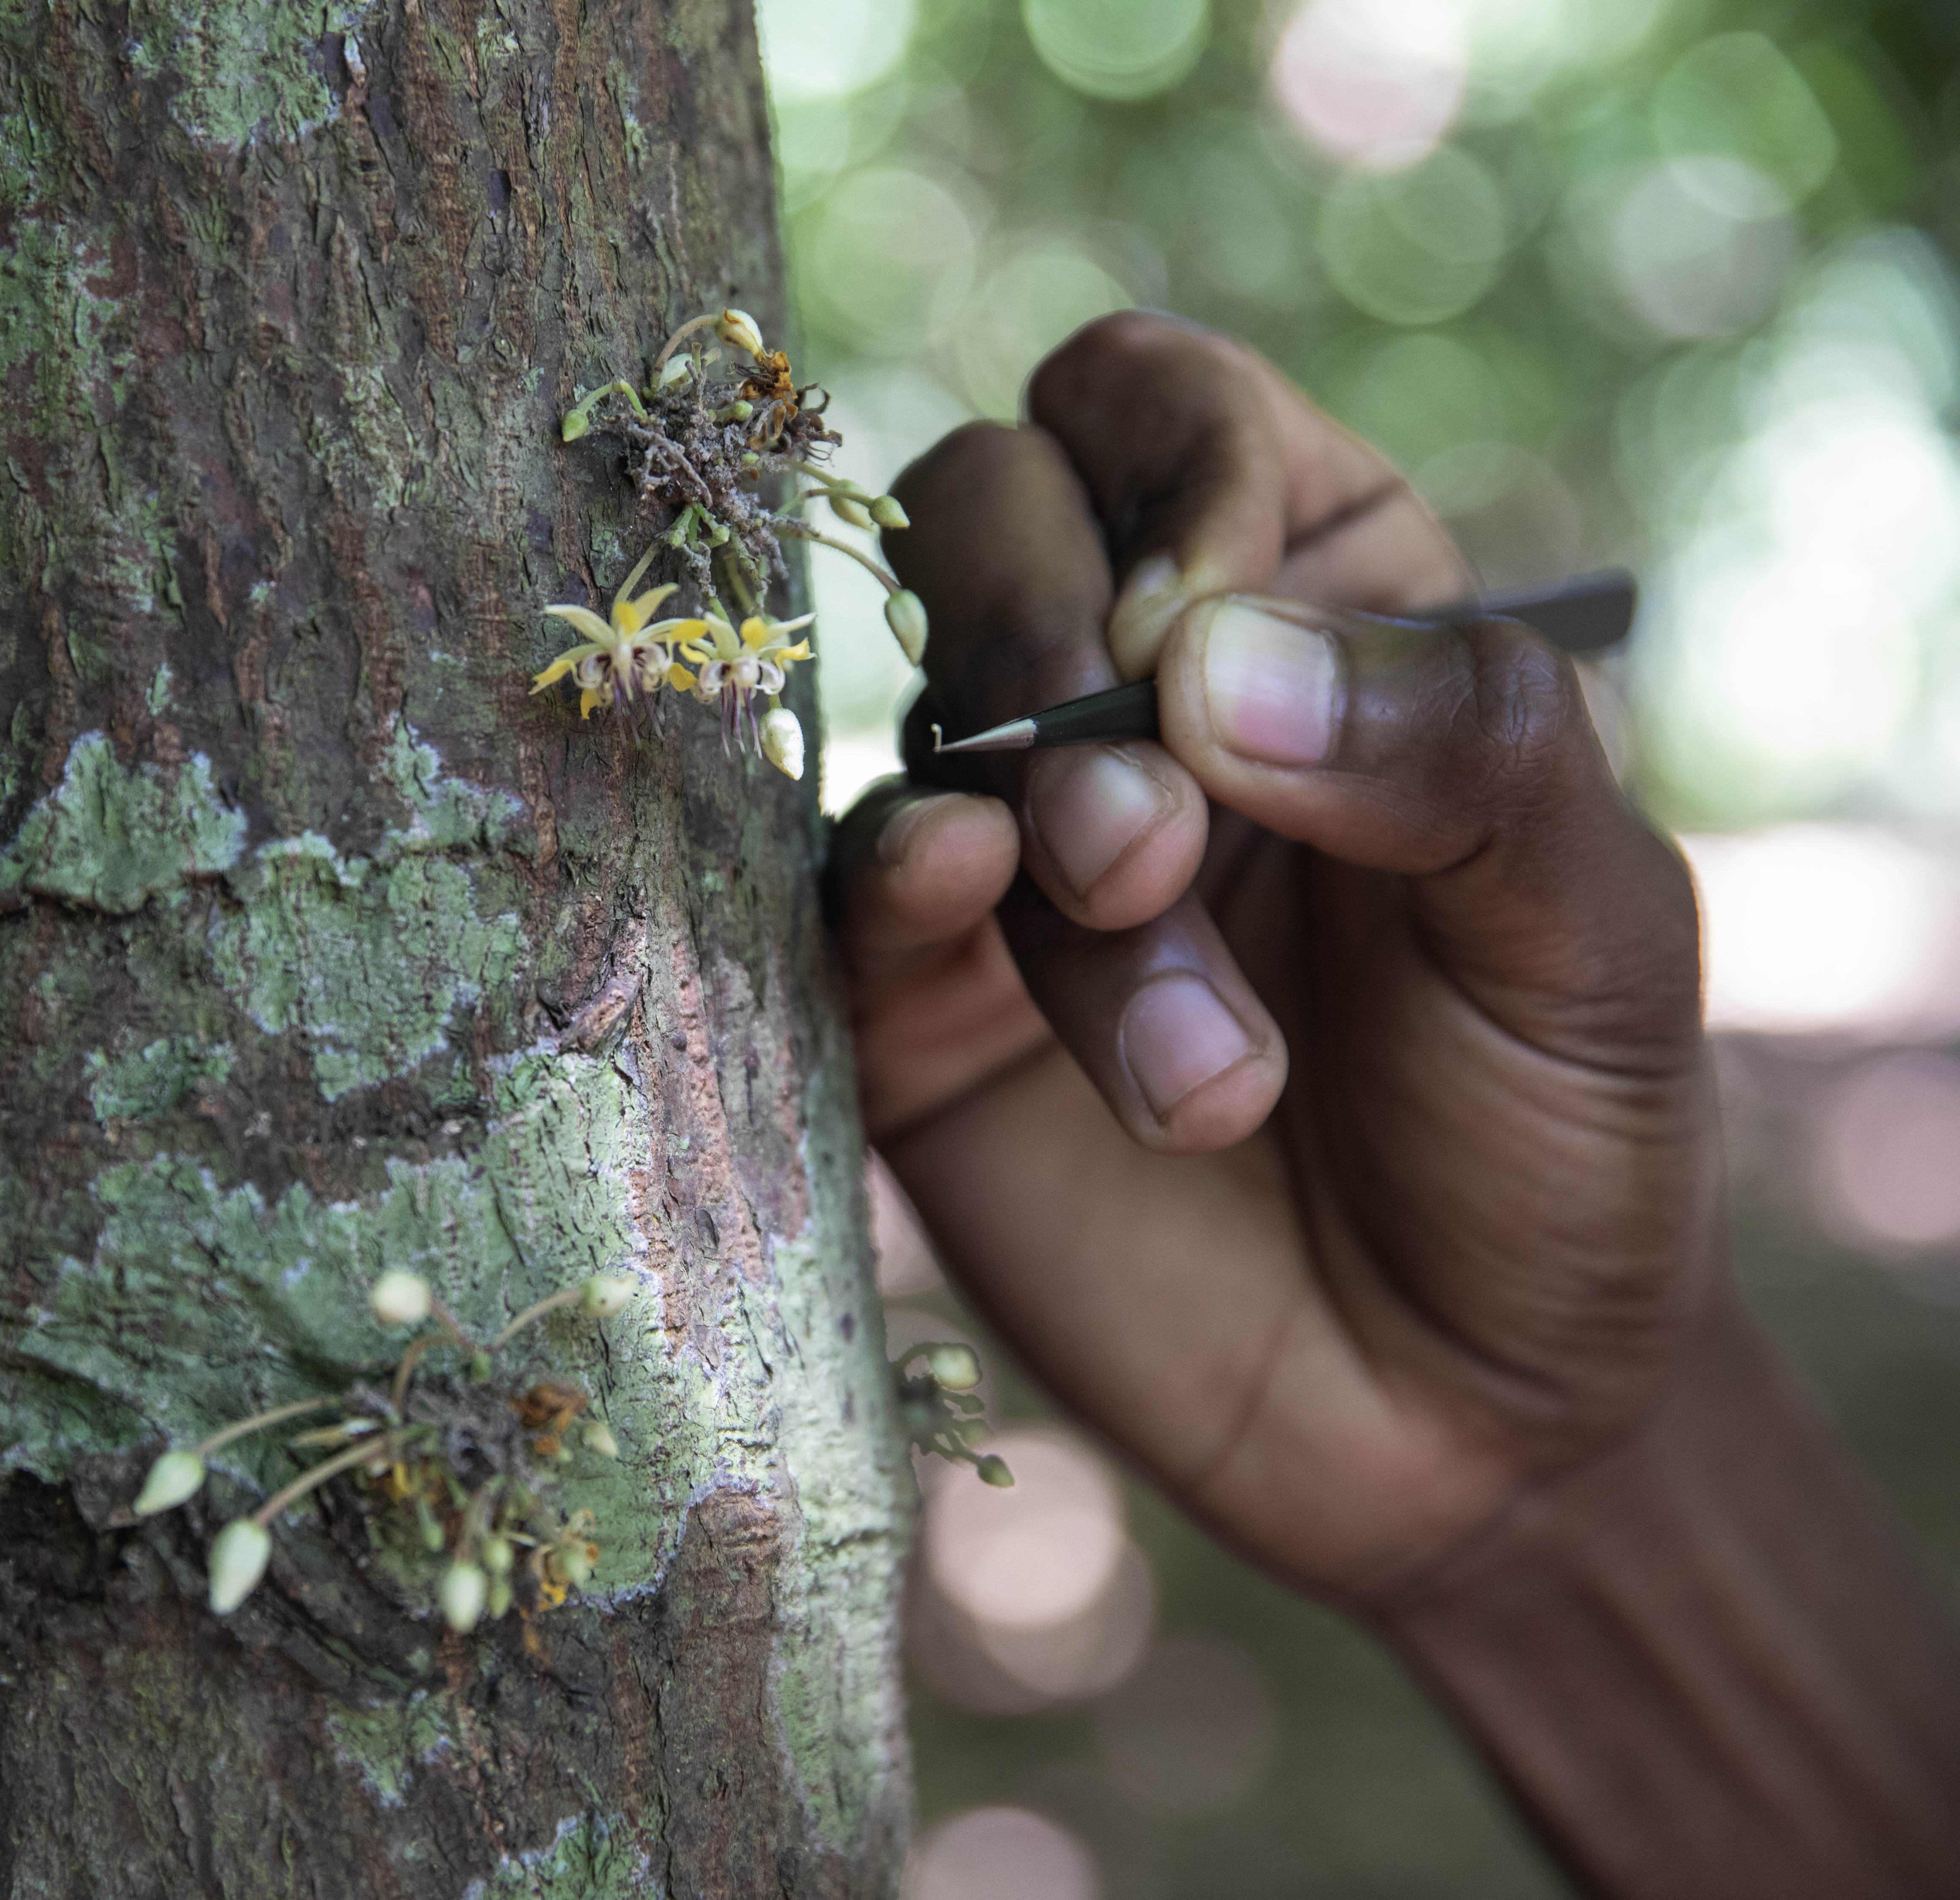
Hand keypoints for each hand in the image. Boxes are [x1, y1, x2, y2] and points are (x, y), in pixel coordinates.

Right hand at [836, 313, 1715, 1602]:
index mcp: (1311, 604)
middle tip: (1158, 839)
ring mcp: (1009, 847)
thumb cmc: (1554, 1131)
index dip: (1163, 476)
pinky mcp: (917, 999)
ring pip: (930, 711)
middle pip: (985, 510)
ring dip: (1045, 842)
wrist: (1464, 1412)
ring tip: (1203, 1066)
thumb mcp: (1593, 925)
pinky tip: (967, 910)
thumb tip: (1199, 657)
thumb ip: (1449, 741)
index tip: (1208, 636)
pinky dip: (892, 876)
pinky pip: (841, 882)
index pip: (1157, 407)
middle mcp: (1132, 696)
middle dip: (1049, 639)